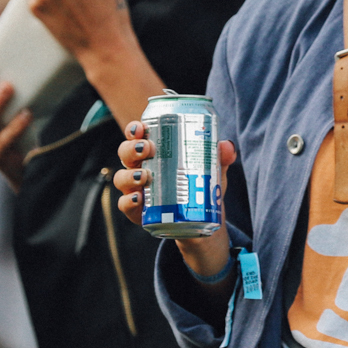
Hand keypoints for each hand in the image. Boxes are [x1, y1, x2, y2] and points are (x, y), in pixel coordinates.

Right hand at [114, 121, 234, 283]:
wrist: (198, 220)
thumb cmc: (198, 184)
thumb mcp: (212, 169)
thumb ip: (220, 156)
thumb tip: (226, 146)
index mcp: (154, 152)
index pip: (137, 135)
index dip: (135, 129)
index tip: (142, 128)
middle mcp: (139, 167)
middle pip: (125, 153)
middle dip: (132, 148)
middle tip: (147, 148)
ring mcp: (135, 189)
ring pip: (121, 178)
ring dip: (129, 175)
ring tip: (143, 176)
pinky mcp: (137, 210)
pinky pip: (125, 204)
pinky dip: (129, 201)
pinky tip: (139, 198)